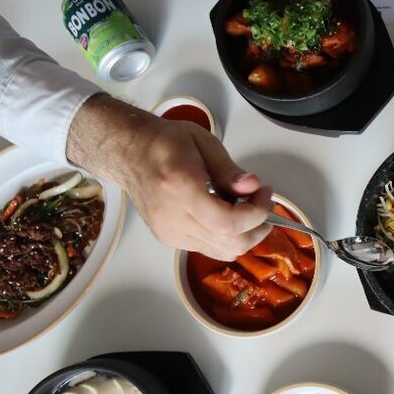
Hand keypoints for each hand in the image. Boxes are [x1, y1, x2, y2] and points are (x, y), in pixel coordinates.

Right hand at [66, 94, 272, 259]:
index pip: (227, 222)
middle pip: (229, 243)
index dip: (255, 214)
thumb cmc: (164, 143)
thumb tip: (251, 187)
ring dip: (245, 234)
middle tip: (263, 203)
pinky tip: (226, 215)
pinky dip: (227, 237)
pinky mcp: (170, 239)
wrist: (128, 153)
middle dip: (257, 228)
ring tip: (247, 209)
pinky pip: (210, 249)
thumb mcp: (203, 142)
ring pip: (223, 251)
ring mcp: (170, 233)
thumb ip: (229, 169)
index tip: (264, 194)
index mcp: (180, 188)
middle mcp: (173, 217)